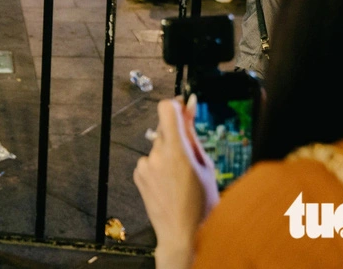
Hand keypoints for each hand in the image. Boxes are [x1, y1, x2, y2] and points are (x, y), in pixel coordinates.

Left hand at [133, 97, 219, 268]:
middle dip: (177, 135)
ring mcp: (144, 165)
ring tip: (181, 178)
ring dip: (168, 154)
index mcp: (177, 151)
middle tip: (190, 155)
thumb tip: (188, 106)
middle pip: (164, 129)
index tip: (182, 109)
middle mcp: (156, 155)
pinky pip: (150, 161)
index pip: (165, 109)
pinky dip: (159, 166)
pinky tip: (169, 184)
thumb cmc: (201, 204)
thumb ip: (192, 133)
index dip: (174, 106)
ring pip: (158, 147)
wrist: (183, 235)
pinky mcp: (137, 175)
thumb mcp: (205, 166)